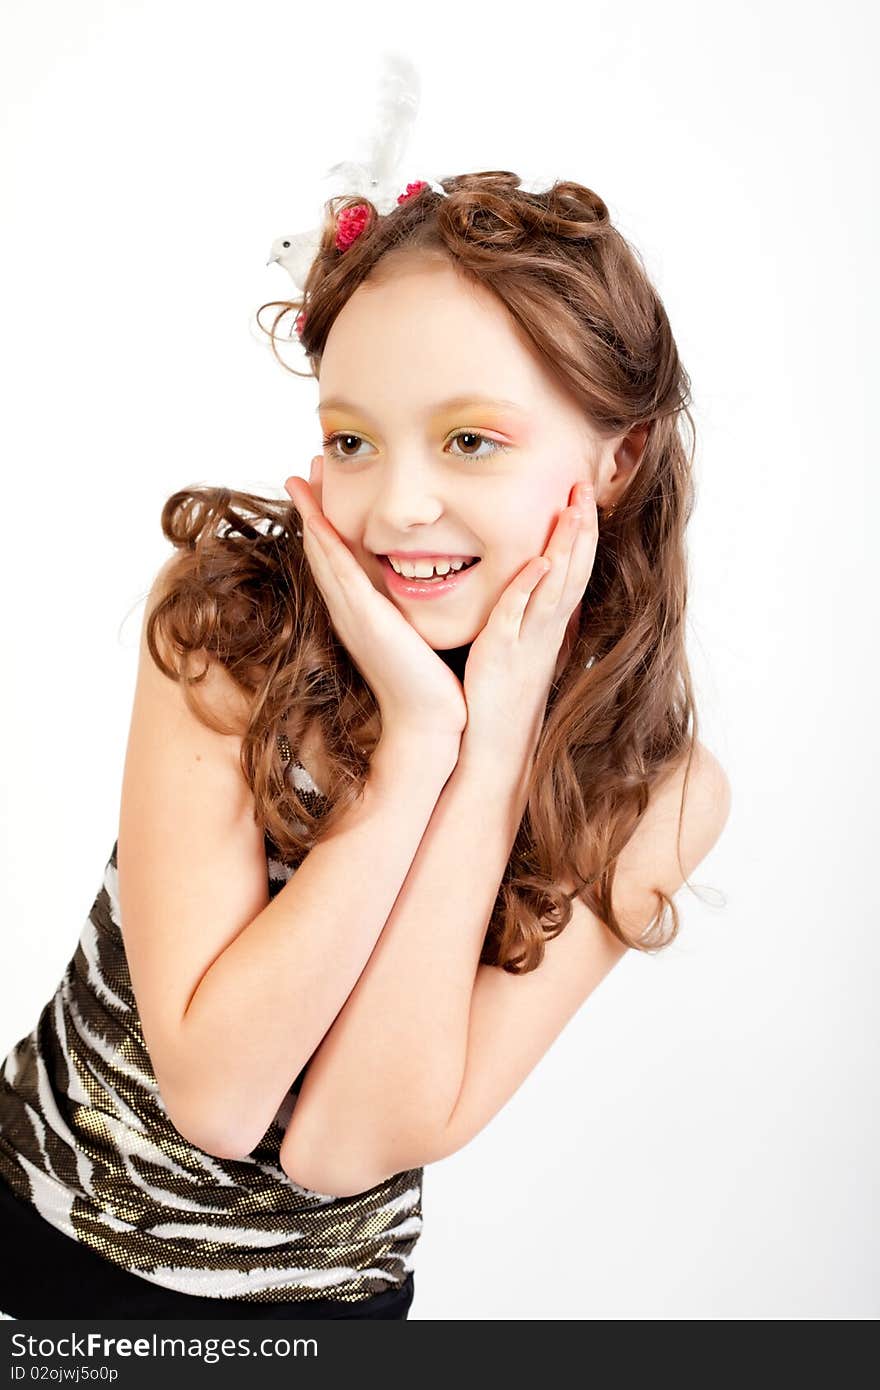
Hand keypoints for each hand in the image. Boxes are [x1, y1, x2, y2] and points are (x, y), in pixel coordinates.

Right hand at [285, 457, 467, 740]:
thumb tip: (428, 582)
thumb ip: (413, 608)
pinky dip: (326, 545)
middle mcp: (349, 610)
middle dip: (312, 507)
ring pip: (324, 555)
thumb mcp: (416, 634)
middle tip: (302, 468)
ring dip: (311, 514)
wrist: (427, 722)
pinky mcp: (365, 620)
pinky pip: (340, 574)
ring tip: (302, 478)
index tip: (322, 486)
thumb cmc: (429, 683)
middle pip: (322, 548)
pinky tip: (317, 519)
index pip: (337, 557)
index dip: (325, 521)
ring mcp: (352, 615)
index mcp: (361, 611)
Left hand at [462, 480, 598, 761]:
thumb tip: (536, 592)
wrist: (496, 750)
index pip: (573, 571)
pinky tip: (537, 562)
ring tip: (574, 510)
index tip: (584, 497)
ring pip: (554, 587)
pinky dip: (528, 588)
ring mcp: (528, 642)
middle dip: (581, 527)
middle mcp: (546, 630)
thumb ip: (530, 621)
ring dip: (565, 547)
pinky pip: (517, 616)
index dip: (581, 534)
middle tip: (585, 485)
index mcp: (550, 627)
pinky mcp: (501, 654)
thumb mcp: (523, 653)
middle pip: (573, 570)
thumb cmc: (503, 701)